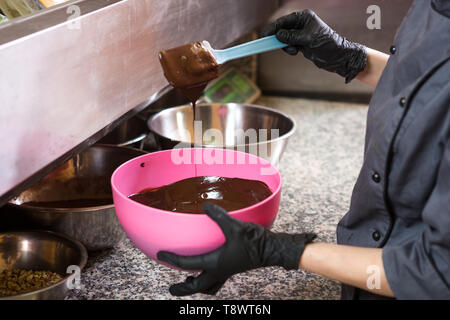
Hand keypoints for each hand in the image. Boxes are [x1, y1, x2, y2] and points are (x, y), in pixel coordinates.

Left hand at [157, 203, 315, 295]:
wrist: (272, 249)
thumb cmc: (254, 241)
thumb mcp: (234, 226)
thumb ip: (218, 216)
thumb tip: (205, 206)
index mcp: (215, 263)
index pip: (187, 265)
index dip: (172, 259)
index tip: (160, 254)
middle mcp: (219, 270)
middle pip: (197, 286)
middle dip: (183, 289)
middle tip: (171, 288)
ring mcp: (227, 271)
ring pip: (208, 286)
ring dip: (196, 286)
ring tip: (188, 281)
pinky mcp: (234, 268)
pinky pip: (217, 279)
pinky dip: (209, 279)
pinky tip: (209, 268)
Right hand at [263, 10, 366, 82]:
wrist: (336, 57)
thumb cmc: (326, 44)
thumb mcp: (308, 39)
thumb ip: (291, 36)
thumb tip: (278, 35)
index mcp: (304, 17)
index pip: (285, 20)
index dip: (274, 27)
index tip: (265, 34)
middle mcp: (302, 24)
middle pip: (283, 29)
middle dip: (279, 37)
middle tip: (271, 44)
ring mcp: (301, 34)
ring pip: (284, 38)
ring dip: (285, 45)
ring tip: (294, 50)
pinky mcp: (301, 43)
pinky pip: (289, 45)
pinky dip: (289, 49)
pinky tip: (296, 52)